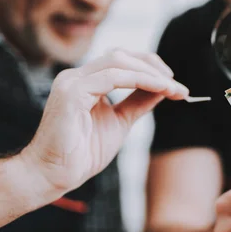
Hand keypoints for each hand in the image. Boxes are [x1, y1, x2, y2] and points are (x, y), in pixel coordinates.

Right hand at [21, 49, 188, 194]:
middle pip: (121, 55)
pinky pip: (112, 77)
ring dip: (151, 73)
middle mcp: (77, 76)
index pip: (121, 61)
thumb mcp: (119, 123)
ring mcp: (72, 82)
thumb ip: (137, 103)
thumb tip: (163, 89)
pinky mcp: (72, 92)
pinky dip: (140, 80)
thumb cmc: (81, 154)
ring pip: (118, 61)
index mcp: (85, 82)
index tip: (173, 83)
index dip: (149, 67)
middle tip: (177, 85)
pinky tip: (158, 89)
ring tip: (172, 88)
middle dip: (153, 66)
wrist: (53, 176)